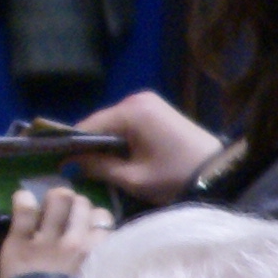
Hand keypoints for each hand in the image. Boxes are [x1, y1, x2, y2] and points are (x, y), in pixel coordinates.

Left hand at [0, 182, 109, 277]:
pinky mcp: (18, 241)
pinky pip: (24, 208)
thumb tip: (103, 241)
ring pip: (58, 198)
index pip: (103, 217)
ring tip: (47, 211)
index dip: (93, 219)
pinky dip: (23, 202)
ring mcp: (46, 240)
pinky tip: (24, 206)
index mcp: (95, 254)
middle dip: (75, 206)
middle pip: (82, 203)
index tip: (86, 229)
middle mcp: (74, 243)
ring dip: (53, 201)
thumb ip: (101, 262)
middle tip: (66, 218)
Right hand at [64, 92, 221, 207]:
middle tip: (75, 170)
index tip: (57, 164)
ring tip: (94, 167)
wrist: (219, 173)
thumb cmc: (175, 177)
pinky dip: (120, 140)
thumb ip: (98, 168)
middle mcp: (138, 99)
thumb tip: (69, 164)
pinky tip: (116, 158)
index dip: (71, 145)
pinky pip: (128, 124)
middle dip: (88, 145)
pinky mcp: (158, 111)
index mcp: (132, 111)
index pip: (88, 125)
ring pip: (114, 124)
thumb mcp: (133, 178)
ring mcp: (150, 103)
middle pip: (100, 123)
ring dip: (104, 143)